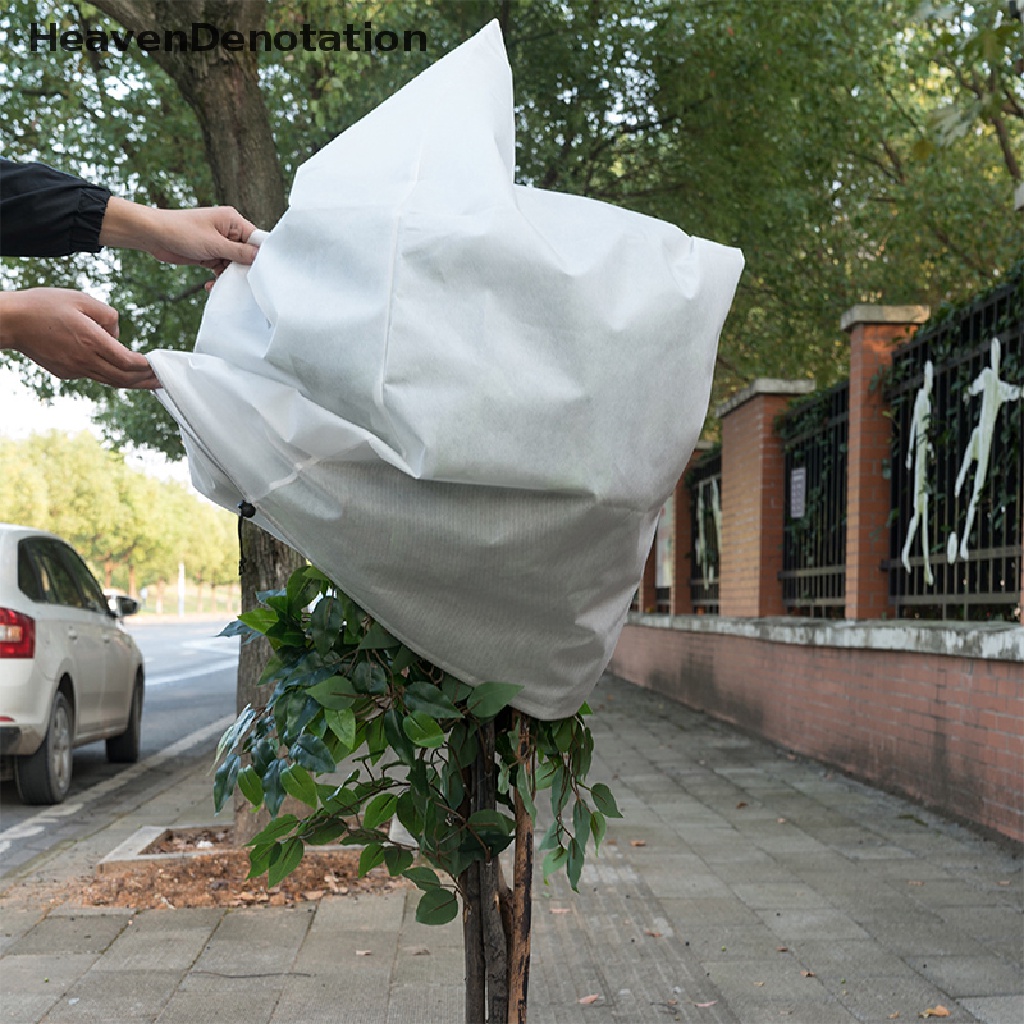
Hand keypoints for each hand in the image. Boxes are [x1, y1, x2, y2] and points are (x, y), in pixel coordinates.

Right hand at [0, 288, 158, 388]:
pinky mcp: (65, 372)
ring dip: (130, 382)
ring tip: (149, 381)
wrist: (10, 322)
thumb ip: (107, 315)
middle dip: (146, 381)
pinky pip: (93, 375)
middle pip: (123, 379)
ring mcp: (74, 369)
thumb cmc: (44, 305)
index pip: (128, 362)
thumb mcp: (81, 299)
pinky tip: (118, 370)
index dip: (146, 367)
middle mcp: (84, 360)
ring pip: (109, 381)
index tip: (158, 365)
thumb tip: (117, 335)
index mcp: (91, 341)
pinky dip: (108, 374)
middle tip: (163, 382)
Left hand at [99, 197, 259, 278]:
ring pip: (234, 264)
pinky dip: (218, 278)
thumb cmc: (181, 232)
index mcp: (233, 221)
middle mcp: (228, 231)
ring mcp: (219, 243)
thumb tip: (261, 257)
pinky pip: (222, 268)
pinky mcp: (209, 254)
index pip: (256, 239)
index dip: (260, 256)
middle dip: (242, 269)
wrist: (153, 235)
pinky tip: (210, 285)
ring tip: (219, 283)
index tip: (261, 272)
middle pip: (247, 254)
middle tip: (239, 282)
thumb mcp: (214, 244)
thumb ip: (239, 252)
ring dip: (229, 276)